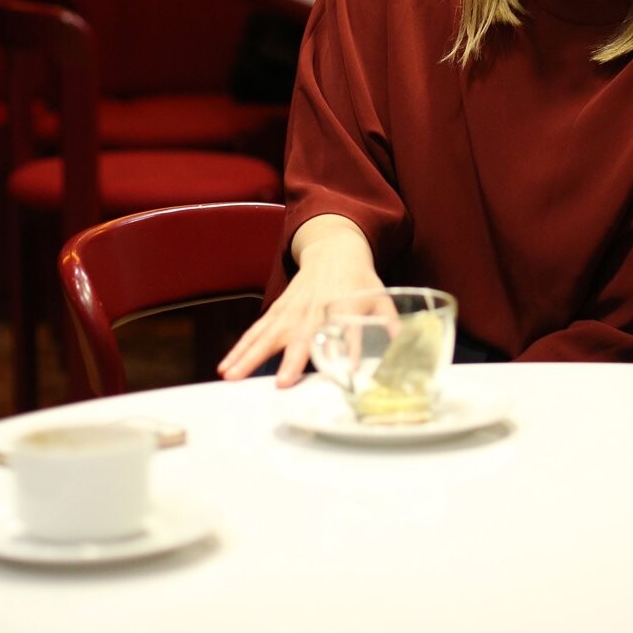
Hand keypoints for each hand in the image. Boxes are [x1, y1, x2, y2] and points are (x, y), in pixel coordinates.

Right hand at [217, 216, 378, 386]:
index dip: (345, 351)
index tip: (340, 371)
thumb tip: (405, 356)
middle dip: (292, 359)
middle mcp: (316, 309)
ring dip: (250, 356)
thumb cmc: (361, 280)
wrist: (334, 249)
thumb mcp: (382, 299)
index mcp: (346, 307)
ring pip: (269, 335)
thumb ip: (390, 327)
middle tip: (282, 383)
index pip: (347, 332)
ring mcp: (294, 310)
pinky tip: (226, 366)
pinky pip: (257, 331)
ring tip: (232, 377)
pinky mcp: (280, 310)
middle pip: (303, 336)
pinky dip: (241, 348)